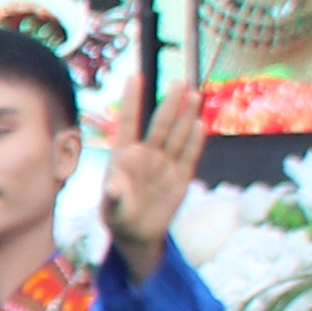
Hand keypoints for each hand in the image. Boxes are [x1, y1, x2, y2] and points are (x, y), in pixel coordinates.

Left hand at [93, 97, 195, 272]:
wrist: (136, 235)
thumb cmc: (117, 217)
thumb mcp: (111, 209)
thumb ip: (112, 195)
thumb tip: (113, 185)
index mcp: (123, 156)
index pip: (128, 122)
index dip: (132, 100)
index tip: (135, 76)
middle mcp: (146, 155)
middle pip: (160, 125)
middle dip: (169, 104)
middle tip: (179, 82)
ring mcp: (164, 164)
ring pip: (177, 136)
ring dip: (186, 116)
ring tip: (193, 94)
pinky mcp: (180, 178)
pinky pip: (189, 156)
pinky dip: (195, 141)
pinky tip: (200, 124)